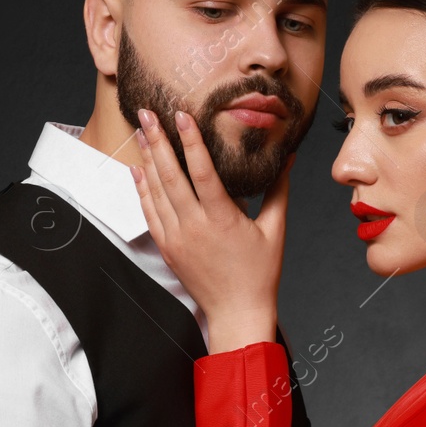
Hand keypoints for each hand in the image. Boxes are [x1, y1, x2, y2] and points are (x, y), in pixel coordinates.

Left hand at [129, 107, 289, 351]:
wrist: (237, 313)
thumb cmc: (259, 274)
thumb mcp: (274, 230)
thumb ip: (278, 191)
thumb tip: (287, 159)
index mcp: (222, 219)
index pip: (202, 171)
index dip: (191, 141)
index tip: (182, 115)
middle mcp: (194, 227)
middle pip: (170, 176)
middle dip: (158, 141)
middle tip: (147, 113)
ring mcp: (177, 238)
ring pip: (156, 192)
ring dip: (147, 160)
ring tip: (142, 132)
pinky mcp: (168, 249)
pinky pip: (150, 213)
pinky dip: (142, 190)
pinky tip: (138, 170)